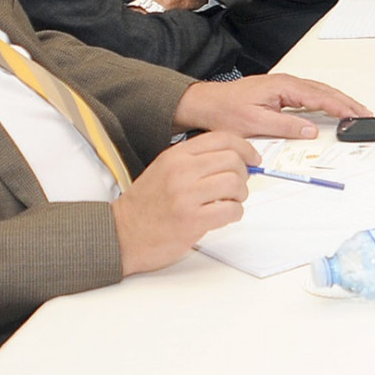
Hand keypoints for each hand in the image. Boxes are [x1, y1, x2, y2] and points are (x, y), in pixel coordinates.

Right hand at [112, 131, 258, 274]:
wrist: (121, 235)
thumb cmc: (146, 205)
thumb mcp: (165, 170)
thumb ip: (197, 162)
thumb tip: (236, 159)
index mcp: (176, 156)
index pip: (222, 139)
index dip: (245, 148)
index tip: (253, 159)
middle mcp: (181, 171)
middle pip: (233, 160)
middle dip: (244, 174)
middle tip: (238, 186)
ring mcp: (186, 195)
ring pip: (235, 184)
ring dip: (240, 195)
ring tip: (230, 202)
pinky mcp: (192, 220)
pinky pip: (231, 210)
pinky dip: (235, 213)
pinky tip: (224, 216)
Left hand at [173, 73, 369, 139]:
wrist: (205, 103)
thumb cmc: (225, 111)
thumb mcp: (254, 123)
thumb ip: (285, 126)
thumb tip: (311, 129)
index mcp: (283, 87)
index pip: (319, 97)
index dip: (340, 107)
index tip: (355, 116)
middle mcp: (286, 83)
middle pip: (325, 91)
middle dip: (347, 102)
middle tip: (365, 113)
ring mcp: (284, 86)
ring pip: (319, 91)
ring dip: (339, 101)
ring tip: (355, 111)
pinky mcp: (281, 92)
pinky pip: (310, 95)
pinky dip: (326, 101)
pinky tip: (332, 108)